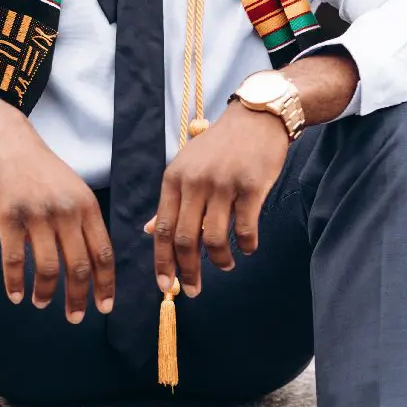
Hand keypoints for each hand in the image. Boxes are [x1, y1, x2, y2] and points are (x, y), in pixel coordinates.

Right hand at [0, 117, 114, 322]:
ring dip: (47, 293)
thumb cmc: (39, 169)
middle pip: (79, 267)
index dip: (106, 284)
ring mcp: (38, 215)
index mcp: (86, 206)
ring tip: (43, 304)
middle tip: (75, 318)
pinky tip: (15, 295)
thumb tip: (93, 261)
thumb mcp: (71, 189)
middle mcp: (66, 212)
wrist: (5, 140)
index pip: (103, 254)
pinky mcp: (9, 217)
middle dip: (79, 298)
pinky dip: (15, 283)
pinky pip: (15, 260)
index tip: (105, 307)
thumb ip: (82, 220)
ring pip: (49, 268)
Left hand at [144, 50, 358, 296]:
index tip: (165, 285)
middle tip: (193, 290)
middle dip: (187, 271)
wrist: (257, 116)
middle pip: (185, 239)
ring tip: (226, 265)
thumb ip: (170, 200)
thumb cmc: (220, 146)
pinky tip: (248, 248)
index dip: (162, 261)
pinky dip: (246, 245)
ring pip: (214, 239)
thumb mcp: (187, 166)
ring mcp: (223, 184)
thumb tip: (150, 231)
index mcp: (174, 178)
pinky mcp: (251, 186)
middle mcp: (195, 181)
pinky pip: (245, 229)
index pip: (162, 228)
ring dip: (219, 261)